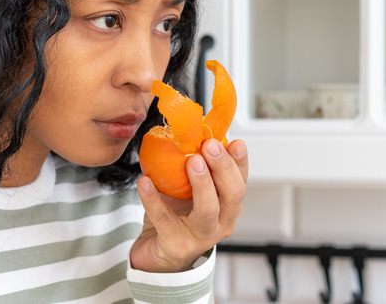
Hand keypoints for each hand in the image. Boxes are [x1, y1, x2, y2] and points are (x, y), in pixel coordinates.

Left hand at [130, 139, 247, 272]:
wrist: (156, 253)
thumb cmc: (175, 217)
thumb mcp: (187, 189)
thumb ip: (192, 165)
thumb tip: (187, 130)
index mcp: (227, 206)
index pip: (240, 181)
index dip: (240, 161)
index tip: (236, 141)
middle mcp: (221, 222)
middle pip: (232, 195)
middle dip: (223, 167)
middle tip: (210, 145)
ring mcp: (200, 236)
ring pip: (208, 210)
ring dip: (202, 183)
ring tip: (191, 160)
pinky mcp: (176, 245)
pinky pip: (164, 219)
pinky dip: (153, 199)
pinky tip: (144, 182)